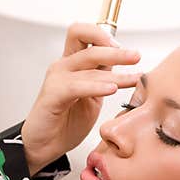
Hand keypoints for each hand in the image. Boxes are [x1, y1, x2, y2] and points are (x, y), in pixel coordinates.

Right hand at [21, 23, 140, 173]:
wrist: (44, 145)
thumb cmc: (66, 123)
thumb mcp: (92, 96)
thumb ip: (104, 78)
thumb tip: (128, 65)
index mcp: (72, 63)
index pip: (84, 33)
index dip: (105, 36)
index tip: (125, 50)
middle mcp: (63, 66)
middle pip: (88, 41)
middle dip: (116, 49)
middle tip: (135, 57)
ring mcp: (56, 78)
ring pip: (88, 62)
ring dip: (115, 71)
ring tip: (134, 79)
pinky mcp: (53, 94)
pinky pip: (78, 85)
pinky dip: (97, 86)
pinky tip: (111, 89)